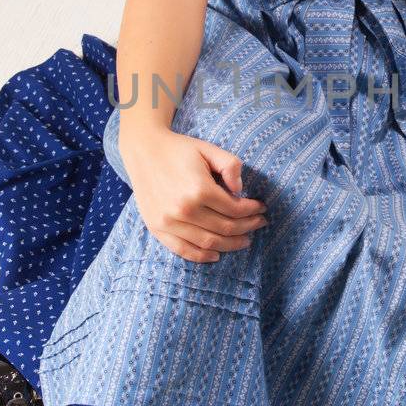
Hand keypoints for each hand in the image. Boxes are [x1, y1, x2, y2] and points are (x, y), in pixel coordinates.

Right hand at [120, 125, 268, 263]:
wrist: (144, 150)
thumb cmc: (179, 149)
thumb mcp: (209, 149)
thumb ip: (230, 166)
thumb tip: (240, 191)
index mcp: (199, 189)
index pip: (235, 209)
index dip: (252, 210)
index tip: (262, 208)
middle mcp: (184, 210)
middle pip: (225, 228)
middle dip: (247, 227)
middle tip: (259, 223)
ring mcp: (168, 222)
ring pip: (208, 243)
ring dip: (231, 245)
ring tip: (245, 240)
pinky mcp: (156, 229)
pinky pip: (183, 250)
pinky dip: (202, 257)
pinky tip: (217, 254)